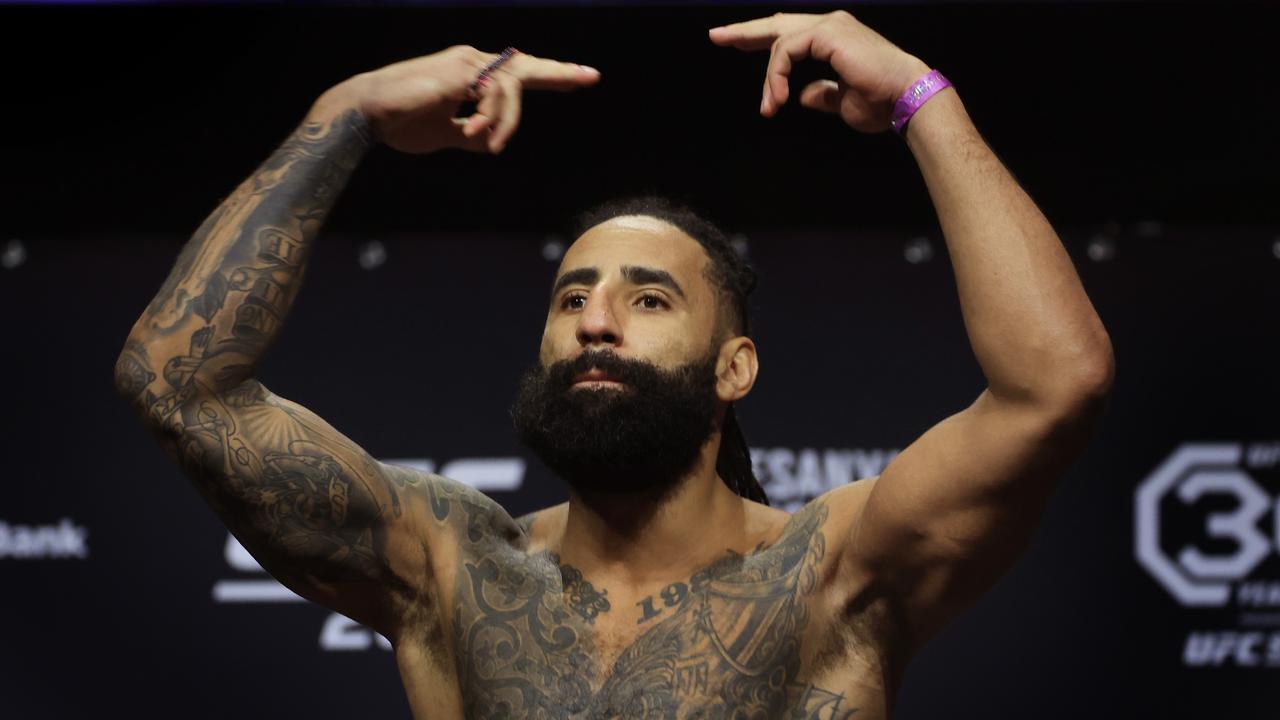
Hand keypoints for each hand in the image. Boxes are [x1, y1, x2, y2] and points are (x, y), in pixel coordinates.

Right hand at [317, 46, 599, 153]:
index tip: (578, 79)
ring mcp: (466, 64)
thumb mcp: (444, 134)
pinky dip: (491, 120)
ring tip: (490, 144)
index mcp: (470, 74)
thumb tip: (490, 144)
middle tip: (591, 77)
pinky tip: (474, 134)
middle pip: (524, 67)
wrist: (367, 112)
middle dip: (559, 73)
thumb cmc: (400, 121)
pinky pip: (494, 97)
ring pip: (511, 91)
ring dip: (505, 124)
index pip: (516, 74)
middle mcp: (472, 62)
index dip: (548, 76)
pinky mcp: (459, 73)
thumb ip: (470, 135)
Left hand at [709, 11, 930, 133]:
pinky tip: (779, 98)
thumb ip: (822, 94)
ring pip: (780, 41)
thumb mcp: (843, 101)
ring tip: (769, 107)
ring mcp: (830, 26)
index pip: (789, 34)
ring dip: (770, 78)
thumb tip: (802, 96)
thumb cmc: (882, 103)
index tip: (734, 44)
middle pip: (778, 23)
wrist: (907, 99)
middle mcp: (831, 25)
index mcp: (834, 38)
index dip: (761, 39)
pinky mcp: (828, 34)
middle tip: (716, 36)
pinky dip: (778, 75)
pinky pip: (787, 50)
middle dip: (746, 31)